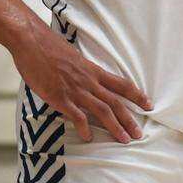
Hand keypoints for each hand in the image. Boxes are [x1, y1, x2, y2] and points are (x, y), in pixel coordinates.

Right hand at [10, 22, 151, 143]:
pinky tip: (89, 138)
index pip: (122, 84)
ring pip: (102, 110)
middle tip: (139, 134)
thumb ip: (83, 71)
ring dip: (114, 126)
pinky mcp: (60, 97)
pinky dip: (84, 127)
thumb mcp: (74, 58)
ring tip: (124, 139)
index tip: (149, 104)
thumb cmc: (50, 48)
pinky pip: (76, 115)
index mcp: (94, 70)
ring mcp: (76, 90)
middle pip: (116, 102)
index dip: (137, 95)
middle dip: (129, 119)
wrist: (33, 42)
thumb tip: (87, 78)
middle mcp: (89, 81)